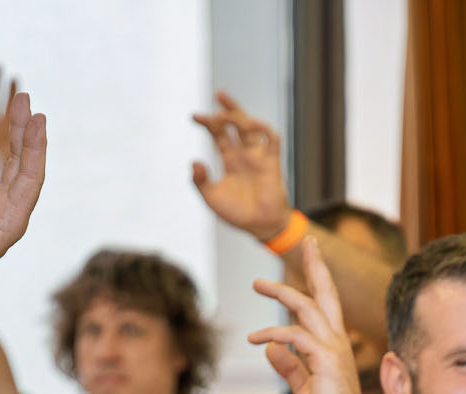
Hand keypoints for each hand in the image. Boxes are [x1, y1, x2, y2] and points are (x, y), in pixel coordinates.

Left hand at [190, 92, 294, 239]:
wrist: (260, 226)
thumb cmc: (237, 213)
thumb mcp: (212, 198)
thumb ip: (200, 181)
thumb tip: (193, 161)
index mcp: (229, 160)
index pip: (217, 134)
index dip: (207, 123)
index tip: (194, 116)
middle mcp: (243, 154)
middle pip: (236, 123)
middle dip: (227, 108)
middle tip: (217, 95)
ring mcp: (258, 156)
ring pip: (251, 127)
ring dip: (241, 116)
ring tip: (226, 115)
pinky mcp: (272, 162)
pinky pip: (271, 140)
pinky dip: (264, 129)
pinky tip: (252, 125)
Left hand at [248, 240, 378, 393]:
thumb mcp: (302, 389)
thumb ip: (290, 367)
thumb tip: (272, 348)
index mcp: (334, 347)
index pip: (327, 306)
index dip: (319, 279)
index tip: (312, 255)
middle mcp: (337, 341)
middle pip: (326, 293)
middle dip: (316, 264)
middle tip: (306, 240)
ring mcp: (334, 348)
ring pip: (307, 307)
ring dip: (281, 291)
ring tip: (258, 284)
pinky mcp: (325, 360)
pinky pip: (294, 335)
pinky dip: (272, 333)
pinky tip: (255, 338)